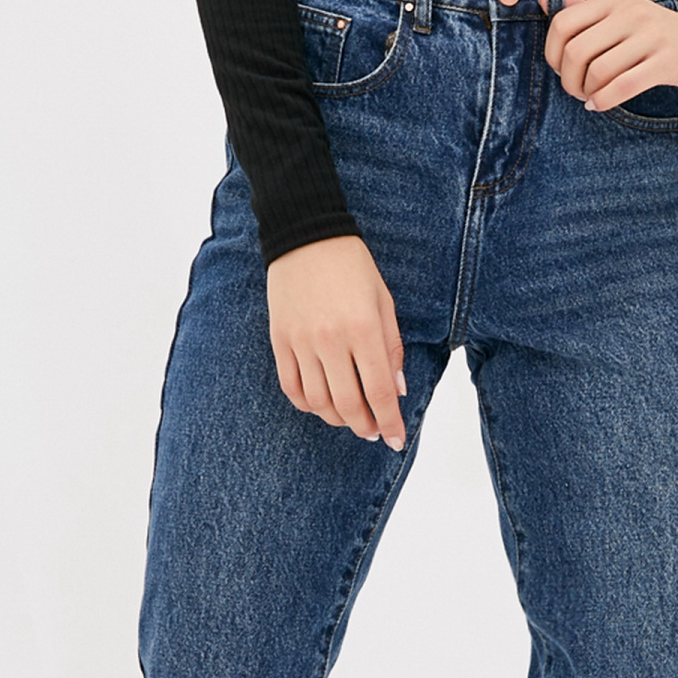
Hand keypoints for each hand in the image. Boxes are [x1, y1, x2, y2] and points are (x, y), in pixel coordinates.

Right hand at [266, 235, 407, 448]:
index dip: (390, 422)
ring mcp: (301, 342)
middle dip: (366, 426)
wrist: (306, 236)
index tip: (396, 440)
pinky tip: (320, 404)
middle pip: (349, 405)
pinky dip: (307, 404)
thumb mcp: (383, 302)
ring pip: (318, 402)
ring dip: (337, 419)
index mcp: (363, 329)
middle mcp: (331, 341)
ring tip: (350, 417)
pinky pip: (291, 387)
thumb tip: (397, 390)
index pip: (380, 391)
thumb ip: (392, 348)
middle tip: (374, 431)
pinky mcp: (280, 340)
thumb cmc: (352, 267)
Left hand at [541, 0, 677, 108]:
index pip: (563, 23)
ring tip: (591, 97)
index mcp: (615, 0)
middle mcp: (631, 13)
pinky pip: (622, 86)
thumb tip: (545, 1)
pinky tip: (600, 105)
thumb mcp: (623, 16)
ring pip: (598, 71)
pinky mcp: (667, 62)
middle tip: (576, 89)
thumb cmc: (659, 36)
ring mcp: (651, 36)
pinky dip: (604, 101)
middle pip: (576, 50)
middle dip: (568, 79)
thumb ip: (585, 10)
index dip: (552, 53)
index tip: (562, 68)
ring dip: (587, 92)